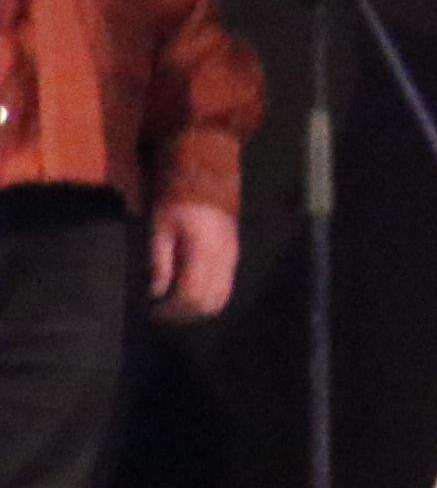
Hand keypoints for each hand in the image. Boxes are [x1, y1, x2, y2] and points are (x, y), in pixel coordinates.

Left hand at [145, 199, 237, 322]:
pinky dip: (206, 296)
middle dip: (184, 314)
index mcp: (203, 253)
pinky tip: (187, 288)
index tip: (151, 310)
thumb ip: (160, 263)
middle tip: (161, 311)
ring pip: (221, 298)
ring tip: (173, 303)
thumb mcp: (159, 228)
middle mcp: (223, 260)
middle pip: (210, 304)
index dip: (170, 310)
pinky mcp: (233, 255)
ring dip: (196, 308)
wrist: (208, 174)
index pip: (191, 297)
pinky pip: (225, 286)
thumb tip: (156, 294)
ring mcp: (232, 258)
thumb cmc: (177, 198)